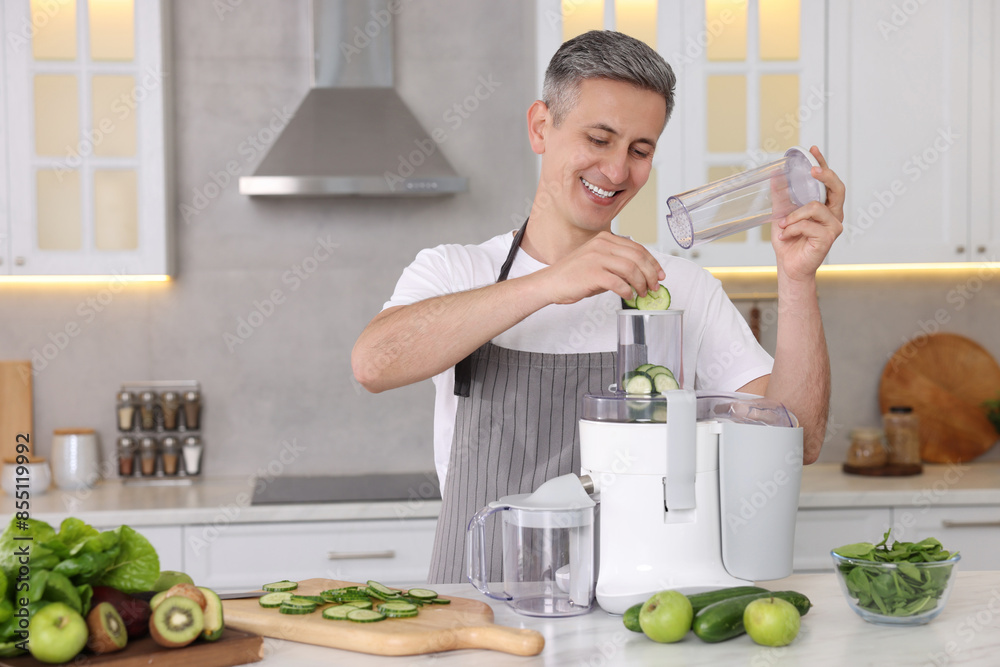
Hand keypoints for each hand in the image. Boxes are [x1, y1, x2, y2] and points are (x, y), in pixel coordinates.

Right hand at [531, 231, 664, 304]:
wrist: (550, 283)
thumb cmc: (572, 275)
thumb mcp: (597, 262)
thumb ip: (617, 264)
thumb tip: (640, 276)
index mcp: (604, 239)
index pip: (637, 248)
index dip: (652, 262)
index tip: (660, 273)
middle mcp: (602, 245)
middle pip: (638, 257)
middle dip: (651, 274)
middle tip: (655, 286)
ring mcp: (597, 258)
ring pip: (631, 269)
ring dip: (641, 283)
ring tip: (642, 293)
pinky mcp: (593, 273)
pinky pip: (618, 283)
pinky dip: (627, 291)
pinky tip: (628, 296)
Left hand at [772, 146, 844, 282]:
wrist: (789, 266)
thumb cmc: (789, 242)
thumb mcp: (781, 214)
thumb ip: (781, 196)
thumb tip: (775, 174)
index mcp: (826, 206)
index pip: (829, 181)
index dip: (823, 164)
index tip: (813, 150)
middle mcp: (834, 214)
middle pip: (837, 188)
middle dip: (825, 175)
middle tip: (812, 170)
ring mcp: (833, 226)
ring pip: (815, 207)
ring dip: (793, 215)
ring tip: (783, 225)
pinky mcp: (828, 238)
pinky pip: (807, 224)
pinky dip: (792, 229)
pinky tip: (786, 236)